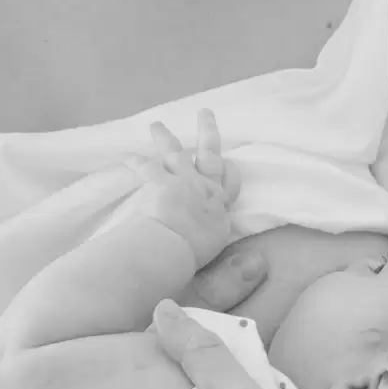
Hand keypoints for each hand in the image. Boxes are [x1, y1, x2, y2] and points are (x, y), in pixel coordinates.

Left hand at [127, 113, 240, 266]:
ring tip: (156, 124)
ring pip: (176, 152)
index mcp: (219, 215)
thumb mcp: (218, 272)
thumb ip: (234, 275)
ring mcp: (184, 182)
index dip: (230, 173)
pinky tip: (127, 156)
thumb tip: (260, 265)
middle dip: (208, 133)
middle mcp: (206, 193)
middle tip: (205, 113)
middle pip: (211, 157)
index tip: (229, 164)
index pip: (231, 187)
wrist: (172, 251)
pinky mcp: (161, 182)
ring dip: (166, 137)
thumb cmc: (193, 265)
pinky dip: (136, 161)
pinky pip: (146, 167)